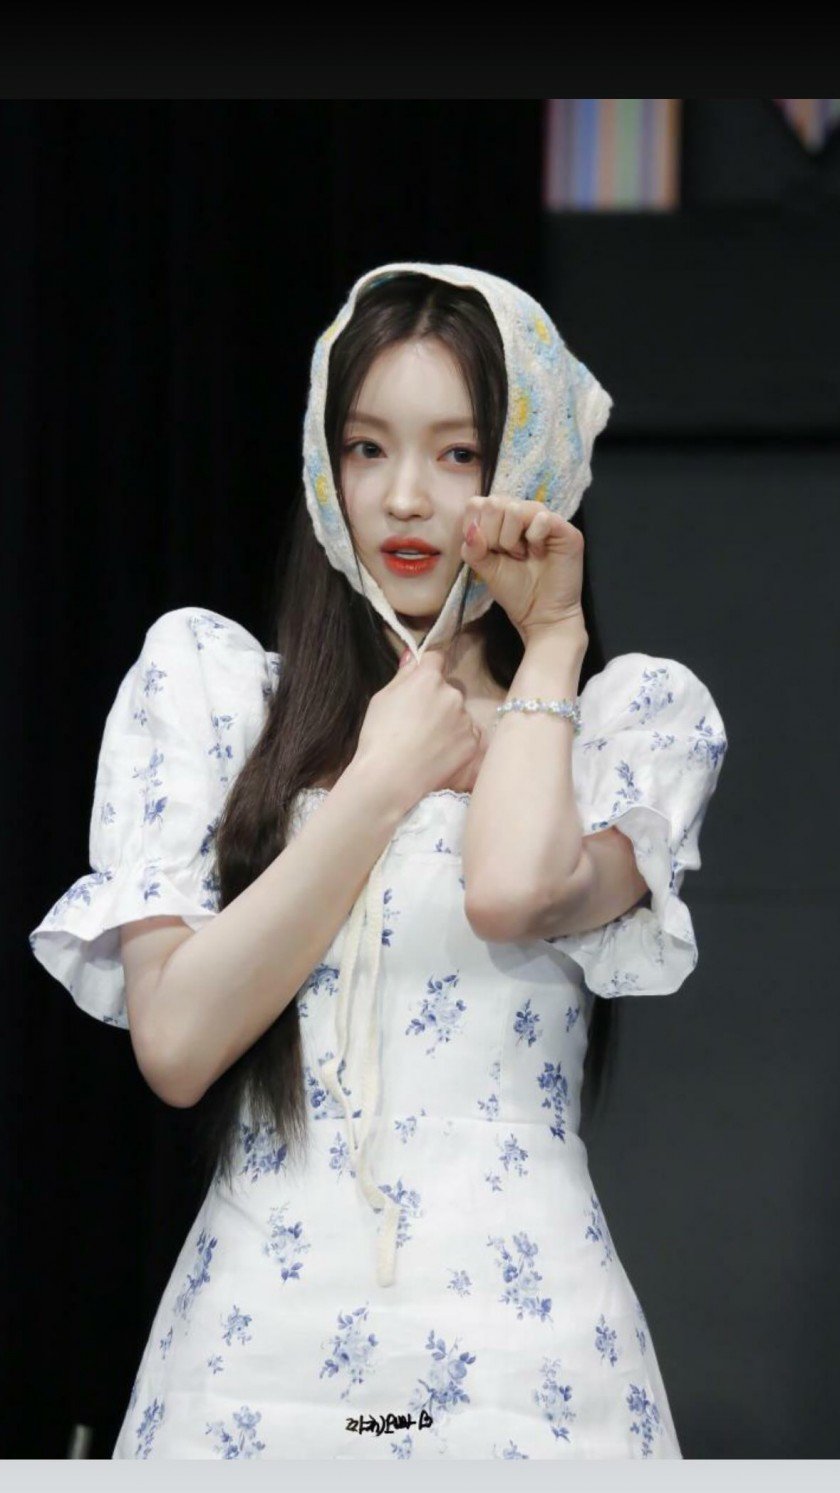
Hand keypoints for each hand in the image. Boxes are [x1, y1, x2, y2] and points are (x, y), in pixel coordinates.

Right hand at [354, 648, 482, 811]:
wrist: (390, 777)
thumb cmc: (378, 735)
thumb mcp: (381, 698)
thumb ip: (402, 675)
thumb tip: (412, 657)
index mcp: (429, 678)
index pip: (436, 658)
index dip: (428, 668)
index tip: (421, 682)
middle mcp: (452, 694)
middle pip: (448, 689)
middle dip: (438, 700)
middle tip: (419, 723)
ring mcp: (466, 719)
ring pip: (459, 714)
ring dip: (448, 722)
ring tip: (427, 743)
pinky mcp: (473, 743)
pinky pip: (467, 735)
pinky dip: (456, 741)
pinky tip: (438, 754)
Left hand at [460, 495, 586, 640]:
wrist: (541, 615)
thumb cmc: (516, 591)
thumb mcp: (486, 569)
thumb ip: (473, 549)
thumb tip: (472, 530)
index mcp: (502, 520)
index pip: (478, 503)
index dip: (476, 527)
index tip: (487, 551)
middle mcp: (524, 514)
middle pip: (495, 503)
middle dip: (493, 535)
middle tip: (508, 555)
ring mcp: (545, 519)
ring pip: (515, 509)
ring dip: (511, 539)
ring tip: (522, 556)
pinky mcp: (566, 530)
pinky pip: (542, 518)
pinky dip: (534, 538)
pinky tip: (539, 553)